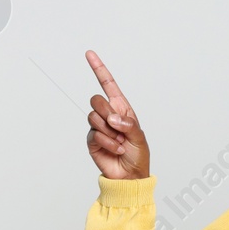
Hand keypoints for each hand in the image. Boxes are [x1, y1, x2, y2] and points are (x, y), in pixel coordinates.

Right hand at [84, 50, 149, 179]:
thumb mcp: (139, 136)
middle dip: (107, 112)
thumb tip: (112, 117)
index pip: (107, 84)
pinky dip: (108, 142)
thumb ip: (127, 124)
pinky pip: (94, 134)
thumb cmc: (138, 154)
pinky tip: (116, 149)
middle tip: (118, 127)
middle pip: (96, 100)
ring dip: (110, 131)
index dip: (98, 69)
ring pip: (93, 117)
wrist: (129, 175)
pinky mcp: (92, 140)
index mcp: (121, 108)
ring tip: (120, 142)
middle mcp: (108, 114)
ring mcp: (98, 127)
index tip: (89, 54)